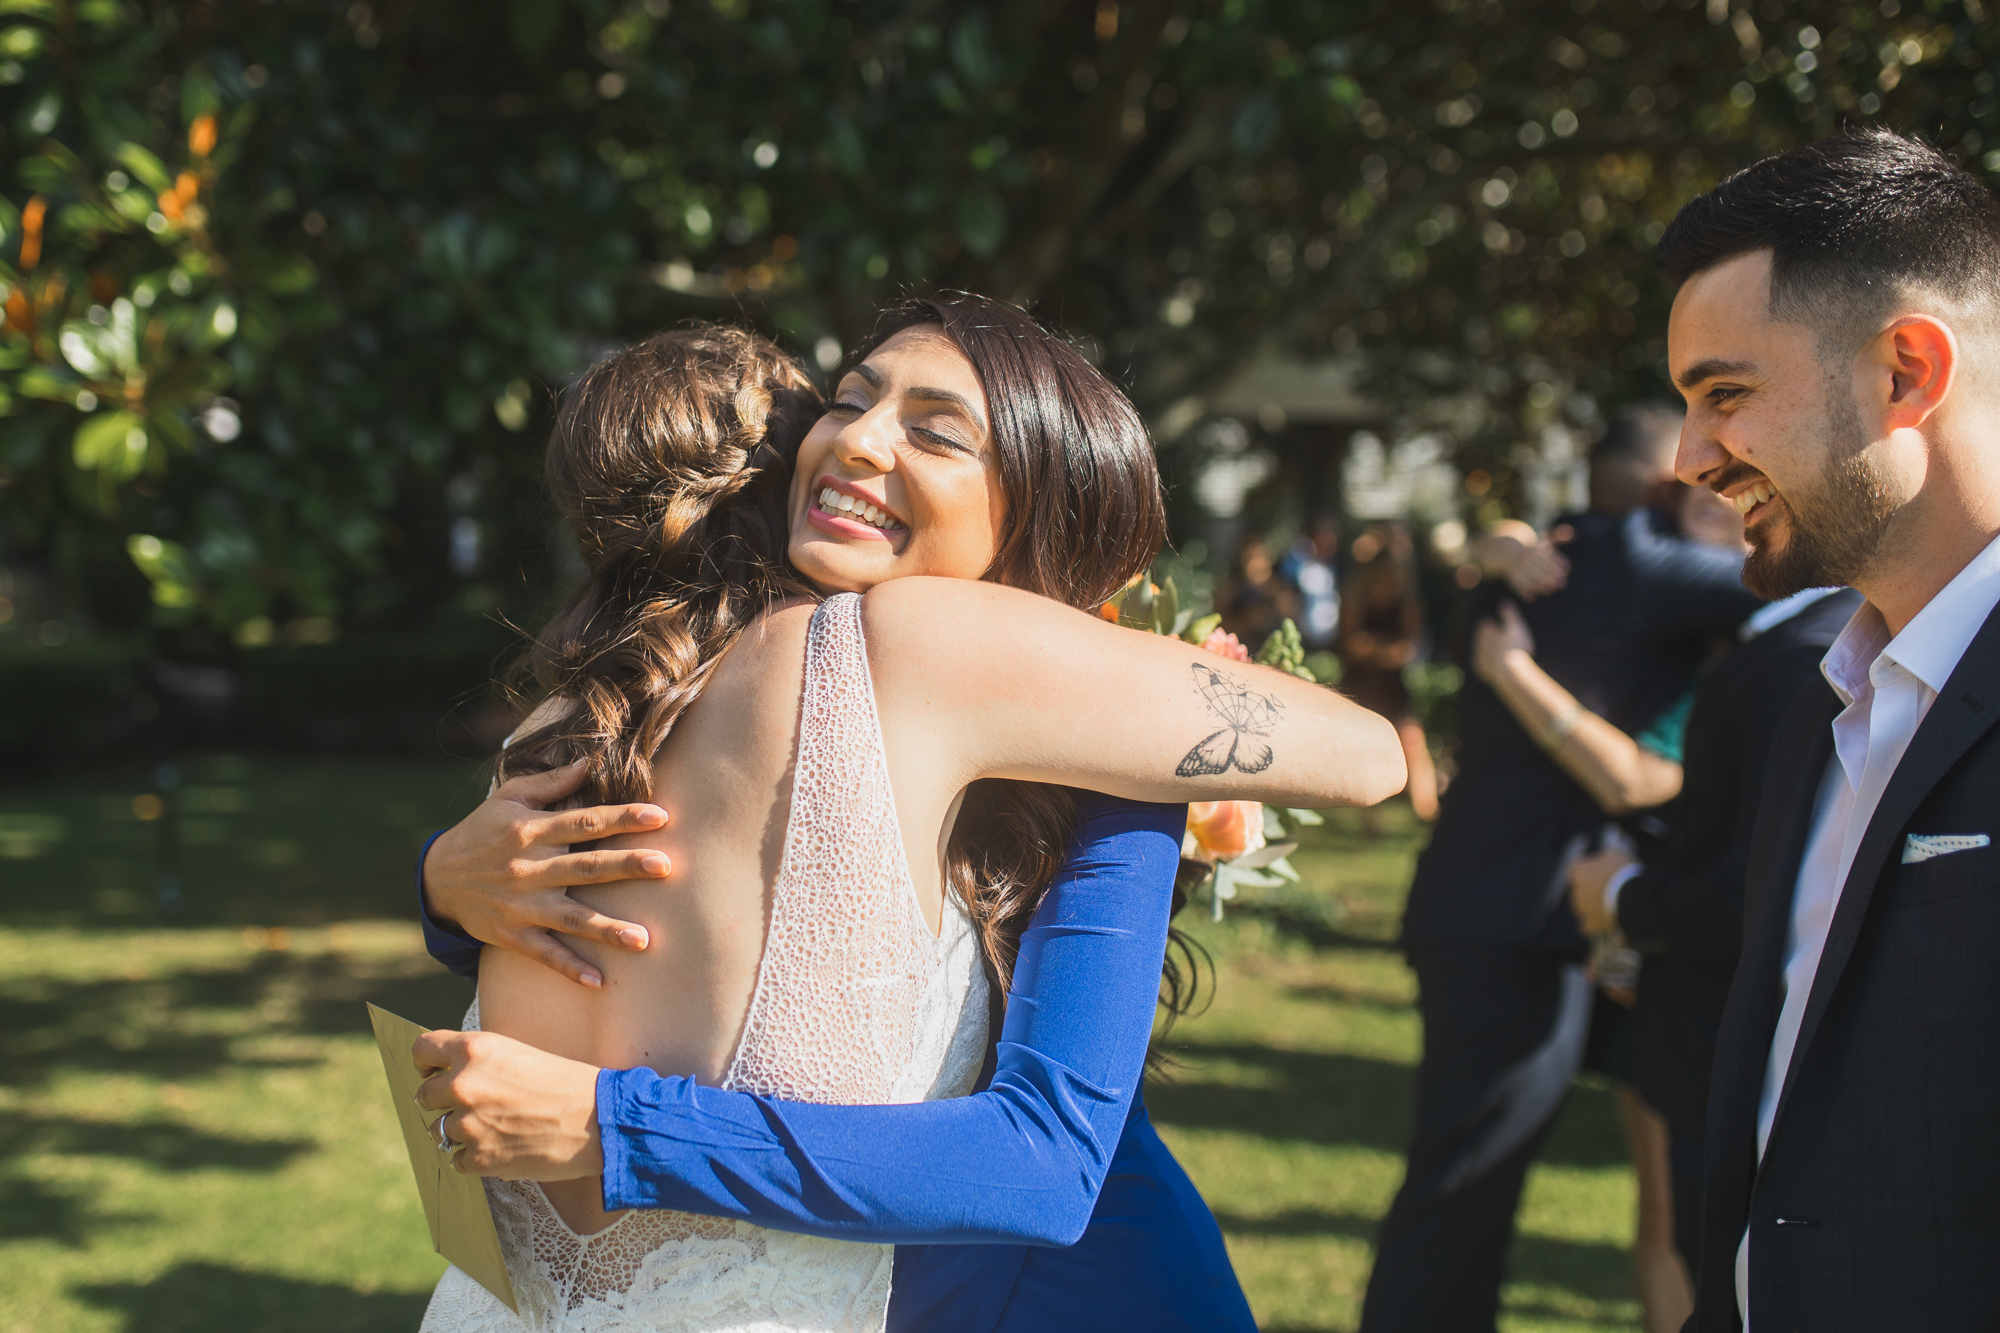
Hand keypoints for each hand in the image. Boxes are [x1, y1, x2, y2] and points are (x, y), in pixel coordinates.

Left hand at [413, 1029, 603, 1179]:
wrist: (597, 1120)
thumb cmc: (566, 1082)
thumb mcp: (518, 1053)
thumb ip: (479, 1062)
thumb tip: (449, 1076)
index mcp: (474, 1051)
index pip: (421, 1050)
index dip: (426, 1062)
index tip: (432, 1072)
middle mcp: (463, 1086)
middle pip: (425, 1095)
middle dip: (443, 1101)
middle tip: (472, 1105)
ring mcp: (468, 1125)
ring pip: (439, 1130)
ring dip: (461, 1130)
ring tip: (494, 1128)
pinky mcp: (479, 1159)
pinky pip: (456, 1160)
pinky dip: (474, 1157)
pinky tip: (502, 1147)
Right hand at [424, 760, 669, 987]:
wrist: (437, 878)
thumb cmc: (482, 831)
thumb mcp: (510, 798)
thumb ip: (552, 783)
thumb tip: (590, 762)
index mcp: (531, 830)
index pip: (585, 822)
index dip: (623, 818)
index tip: (660, 816)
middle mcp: (529, 868)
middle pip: (586, 868)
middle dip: (626, 866)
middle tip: (666, 865)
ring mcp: (521, 905)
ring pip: (571, 918)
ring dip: (607, 929)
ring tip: (644, 940)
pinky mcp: (512, 934)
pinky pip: (545, 953)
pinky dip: (570, 968)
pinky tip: (599, 981)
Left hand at [1470, 601, 1535, 684]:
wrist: (1510, 674)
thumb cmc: (1514, 648)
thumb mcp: (1514, 627)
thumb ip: (1509, 615)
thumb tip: (1504, 601)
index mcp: (1487, 634)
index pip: (1484, 627)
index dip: (1486, 624)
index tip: (1486, 622)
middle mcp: (1480, 646)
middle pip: (1480, 639)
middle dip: (1482, 635)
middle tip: (1483, 630)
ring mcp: (1480, 660)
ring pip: (1478, 651)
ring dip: (1481, 647)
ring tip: (1483, 645)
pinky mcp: (1482, 672)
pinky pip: (1478, 665)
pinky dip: (1480, 661)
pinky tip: (1478, 660)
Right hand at [1504, 528, 1571, 600]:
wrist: (1508, 552)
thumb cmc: (1533, 549)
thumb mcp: (1545, 540)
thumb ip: (1559, 537)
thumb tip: (1573, 531)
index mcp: (1536, 549)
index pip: (1550, 556)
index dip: (1560, 563)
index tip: (1567, 570)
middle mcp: (1527, 558)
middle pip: (1541, 568)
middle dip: (1552, 577)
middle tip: (1561, 585)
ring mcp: (1519, 567)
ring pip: (1530, 577)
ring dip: (1540, 585)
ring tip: (1548, 591)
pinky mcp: (1512, 576)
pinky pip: (1518, 585)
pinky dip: (1525, 592)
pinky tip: (1533, 597)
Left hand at [1569, 847, 1636, 934]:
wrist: (1634, 898)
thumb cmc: (1623, 873)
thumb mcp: (1615, 854)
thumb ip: (1605, 855)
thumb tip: (1605, 856)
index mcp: (1578, 872)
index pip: (1578, 867)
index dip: (1590, 866)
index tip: (1602, 867)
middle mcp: (1576, 891)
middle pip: (1579, 887)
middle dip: (1591, 886)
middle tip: (1608, 886)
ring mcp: (1583, 909)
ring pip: (1581, 906)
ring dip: (1590, 904)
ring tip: (1607, 904)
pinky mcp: (1592, 924)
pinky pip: (1586, 926)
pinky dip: (1591, 923)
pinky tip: (1599, 921)